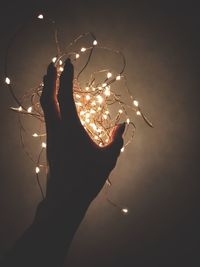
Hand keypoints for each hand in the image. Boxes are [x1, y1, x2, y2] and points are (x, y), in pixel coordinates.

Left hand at [40, 59, 124, 204]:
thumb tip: (122, 124)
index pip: (65, 97)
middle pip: (48, 99)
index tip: (67, 62)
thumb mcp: (107, 159)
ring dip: (48, 92)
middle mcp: (57, 130)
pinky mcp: (51, 144)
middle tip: (52, 64)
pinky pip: (48, 118)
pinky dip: (50, 105)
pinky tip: (55, 105)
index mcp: (71, 129)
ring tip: (51, 80)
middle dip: (49, 79)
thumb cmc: (87, 179)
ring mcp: (52, 137)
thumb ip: (116, 140)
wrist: (65, 198)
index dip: (65, 78)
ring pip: (45, 109)